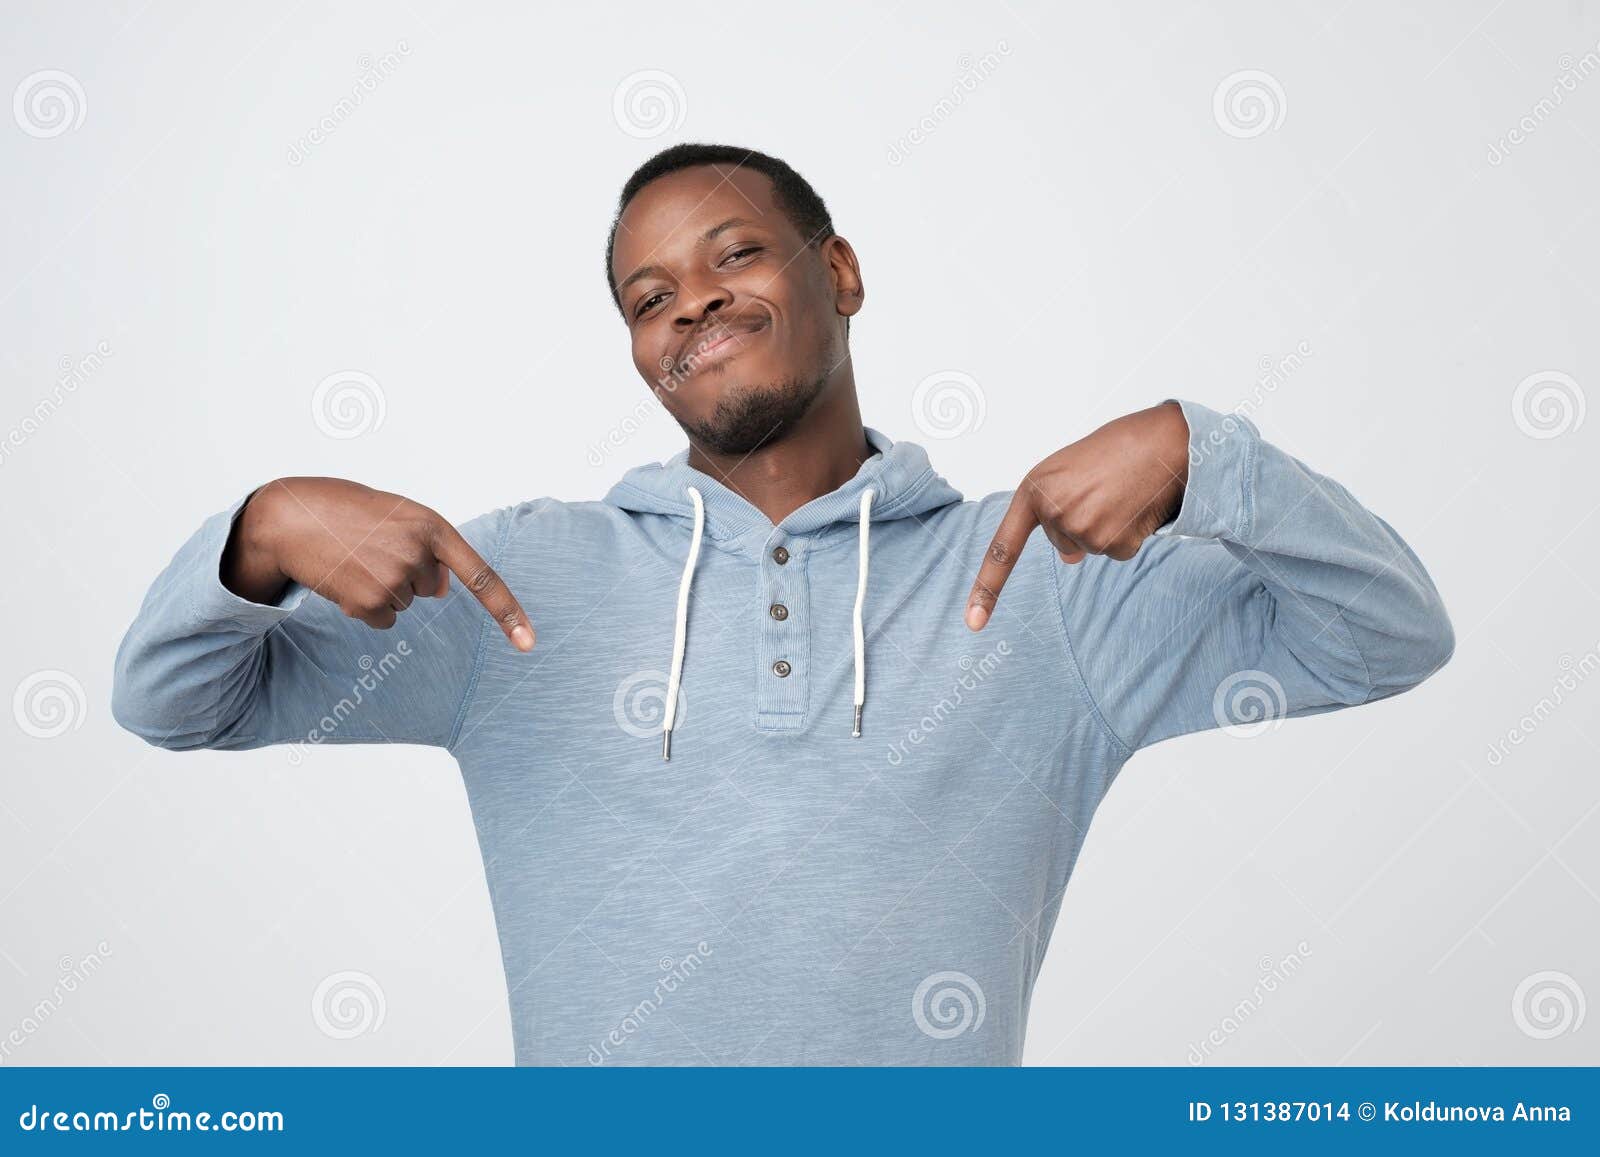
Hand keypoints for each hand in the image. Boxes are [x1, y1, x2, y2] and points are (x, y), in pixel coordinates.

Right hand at [222, 477, 533, 650]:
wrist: (290, 516)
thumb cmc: (345, 509)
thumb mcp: (397, 514)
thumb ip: (428, 546)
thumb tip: (438, 591)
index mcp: (433, 526)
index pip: (481, 576)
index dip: (507, 612)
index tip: (529, 643)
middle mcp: (419, 554)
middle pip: (430, 589)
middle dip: (405, 573)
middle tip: (371, 547)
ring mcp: (394, 580)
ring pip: (404, 603)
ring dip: (381, 586)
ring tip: (353, 557)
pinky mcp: (369, 602)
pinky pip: (383, 619)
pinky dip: (364, 605)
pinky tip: (344, 577)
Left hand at [965, 402, 1189, 629]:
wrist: (1162, 441)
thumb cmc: (1114, 450)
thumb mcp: (1066, 474)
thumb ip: (1053, 512)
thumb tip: (1068, 558)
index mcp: (1033, 491)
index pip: (1002, 550)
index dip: (986, 589)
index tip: (973, 623)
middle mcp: (1051, 512)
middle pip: (1061, 542)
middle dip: (1082, 521)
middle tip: (1103, 488)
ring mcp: (1080, 529)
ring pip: (1089, 549)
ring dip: (1107, 527)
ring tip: (1121, 493)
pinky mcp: (1111, 543)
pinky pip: (1116, 553)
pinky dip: (1128, 536)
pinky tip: (1134, 508)